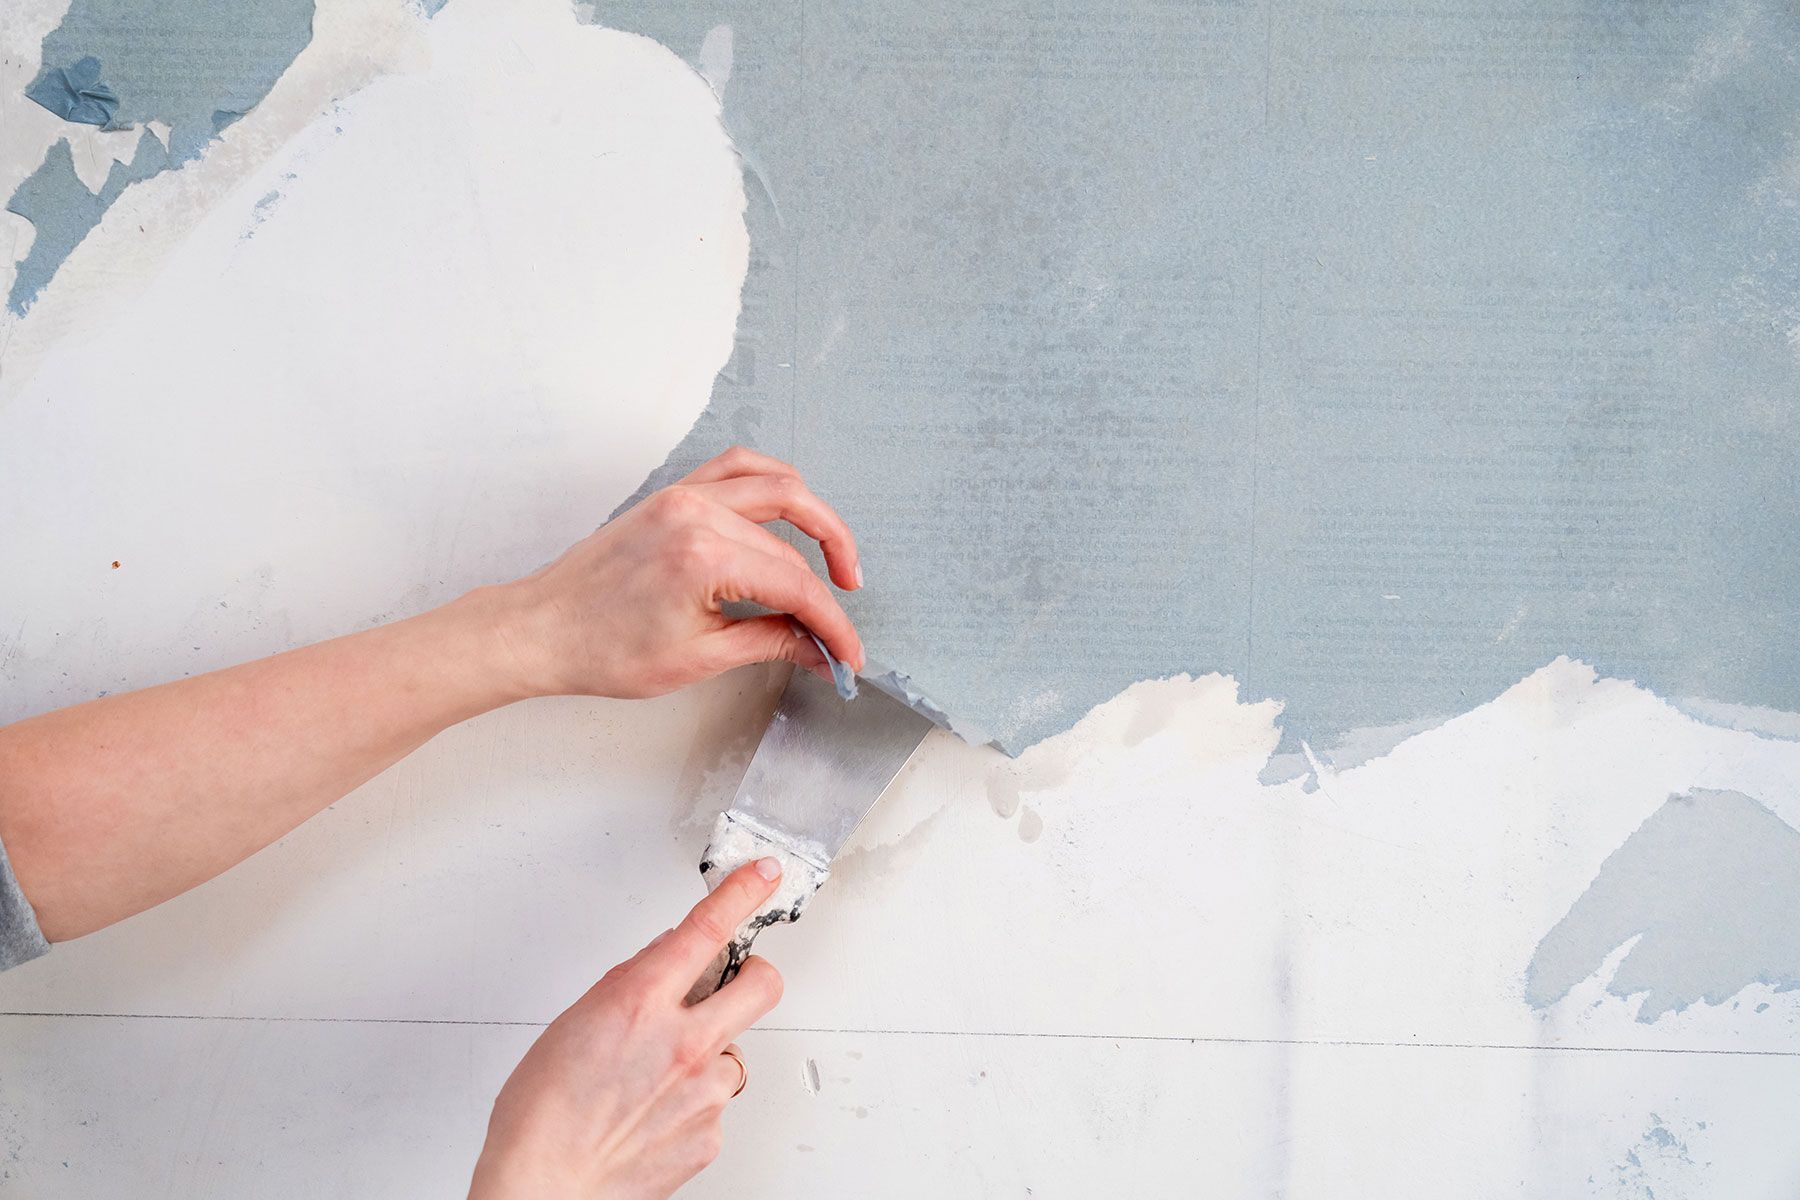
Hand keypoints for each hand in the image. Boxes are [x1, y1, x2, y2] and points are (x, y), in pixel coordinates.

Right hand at [469, 861, 786, 1199]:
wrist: (544, 1190)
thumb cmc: (541, 1115)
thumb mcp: (573, 1023)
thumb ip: (628, 985)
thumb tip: (662, 960)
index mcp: (641, 1003)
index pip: (706, 929)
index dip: (742, 892)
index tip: (763, 874)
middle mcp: (684, 1042)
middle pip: (762, 985)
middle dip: (754, 974)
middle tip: (731, 983)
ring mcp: (704, 1091)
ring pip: (733, 1051)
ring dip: (706, 1055)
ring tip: (655, 1080)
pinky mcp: (712, 1134)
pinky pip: (716, 1102)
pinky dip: (692, 1103)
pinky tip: (653, 1115)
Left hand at [487, 446, 864, 699]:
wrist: (541, 629)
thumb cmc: (600, 649)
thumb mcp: (697, 659)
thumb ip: (769, 643)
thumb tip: (817, 649)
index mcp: (702, 558)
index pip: (796, 587)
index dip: (832, 624)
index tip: (848, 653)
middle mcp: (696, 514)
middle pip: (791, 547)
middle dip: (825, 592)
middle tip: (837, 631)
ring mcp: (683, 496)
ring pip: (778, 488)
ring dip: (818, 522)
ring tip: (838, 563)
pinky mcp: (673, 494)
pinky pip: (739, 469)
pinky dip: (775, 486)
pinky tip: (794, 513)